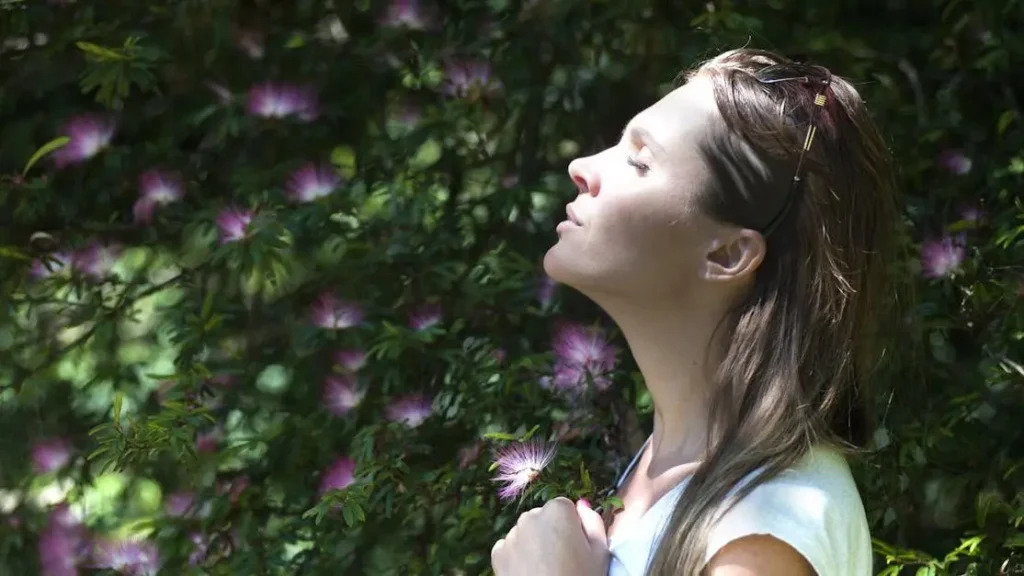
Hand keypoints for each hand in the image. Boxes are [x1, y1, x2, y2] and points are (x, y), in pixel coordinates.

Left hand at [491, 497, 608, 575]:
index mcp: (558, 510)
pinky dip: (517, 558)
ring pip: (526, 533)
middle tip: (561, 561)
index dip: (572, 528)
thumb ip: (593, 522)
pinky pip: (510, 548)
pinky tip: (530, 574)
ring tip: (545, 570)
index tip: (575, 547)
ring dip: (533, 544)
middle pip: (543, 518)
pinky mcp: (498, 553)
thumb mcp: (600, 552)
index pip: (565, 508)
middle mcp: (530, 516)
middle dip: (550, 533)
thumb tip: (582, 504)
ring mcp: (511, 534)